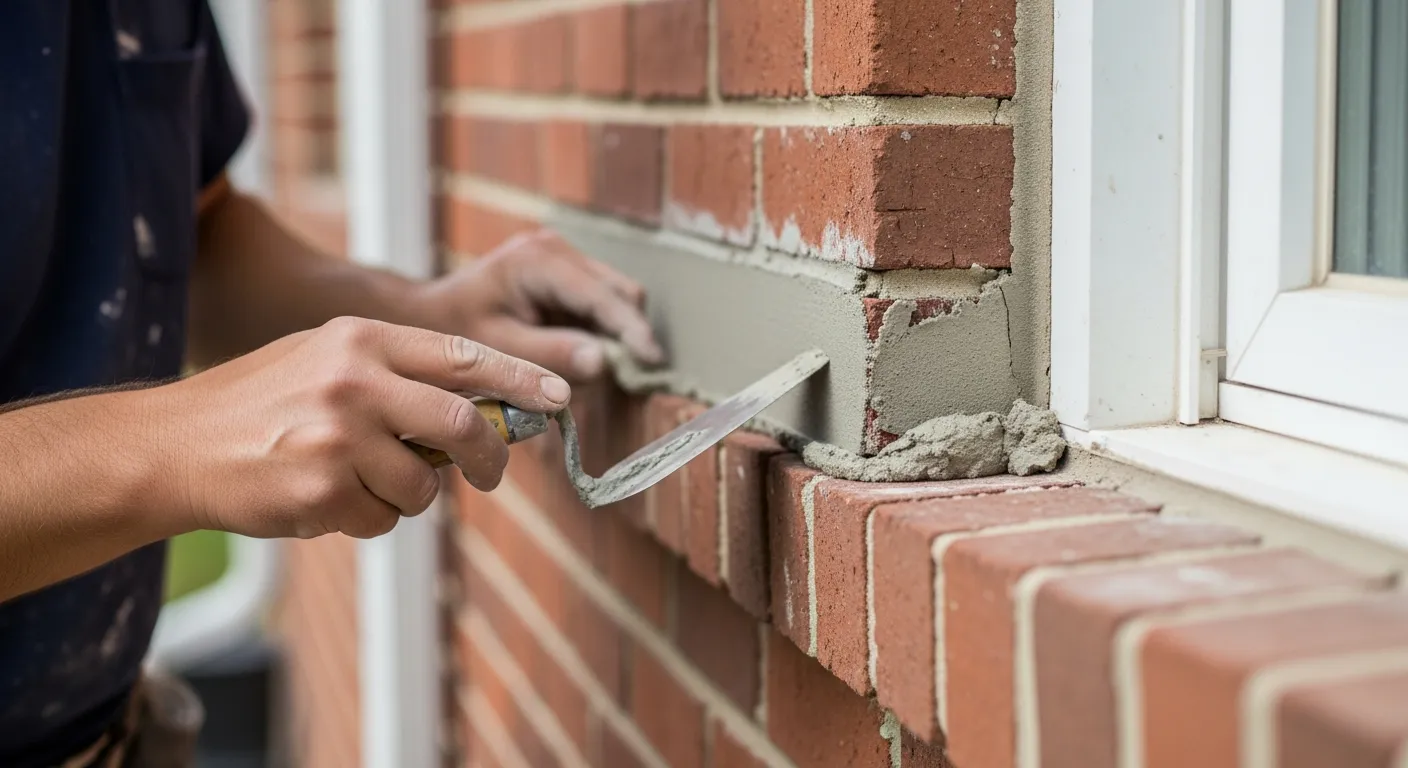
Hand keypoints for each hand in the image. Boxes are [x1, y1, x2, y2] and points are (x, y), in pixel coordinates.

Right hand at [147, 317, 569, 539]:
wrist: (175, 445)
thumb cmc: (262, 402)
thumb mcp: (328, 358)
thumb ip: (401, 376)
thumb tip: (487, 413)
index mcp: (361, 339)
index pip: (465, 357)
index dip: (521, 380)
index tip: (561, 397)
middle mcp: (355, 381)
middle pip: (465, 424)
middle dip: (490, 456)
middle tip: (492, 474)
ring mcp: (339, 437)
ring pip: (425, 484)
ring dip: (410, 494)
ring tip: (361, 480)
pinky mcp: (321, 490)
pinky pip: (382, 519)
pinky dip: (367, 518)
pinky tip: (324, 497)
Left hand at [418, 230, 664, 380]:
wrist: (428, 312)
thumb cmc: (454, 330)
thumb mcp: (498, 348)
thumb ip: (551, 353)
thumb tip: (605, 362)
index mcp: (540, 261)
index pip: (605, 296)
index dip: (633, 330)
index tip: (653, 363)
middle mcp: (557, 248)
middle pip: (620, 290)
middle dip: (627, 332)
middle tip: (624, 376)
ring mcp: (562, 256)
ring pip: (616, 295)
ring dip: (615, 332)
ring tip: (593, 365)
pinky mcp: (565, 271)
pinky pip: (600, 300)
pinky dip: (600, 328)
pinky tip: (580, 351)